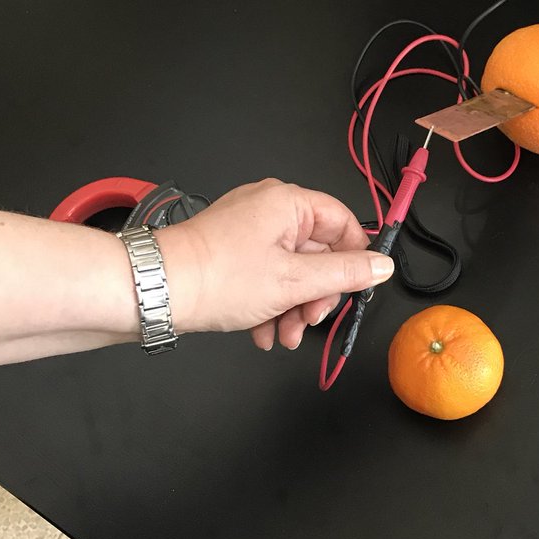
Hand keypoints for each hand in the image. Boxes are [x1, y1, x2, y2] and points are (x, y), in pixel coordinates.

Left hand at [156, 180, 392, 351]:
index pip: (343, 223)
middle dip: (316, 295)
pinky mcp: (232, 252)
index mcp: (289, 203)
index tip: (357, 290)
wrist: (157, 291)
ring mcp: (249, 230)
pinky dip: (270, 305)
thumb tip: (381, 267)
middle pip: (318, 252)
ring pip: (292, 270)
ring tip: (285, 335)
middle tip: (309, 320)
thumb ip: (345, 274)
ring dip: (294, 308)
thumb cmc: (218, 278)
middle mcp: (269, 209)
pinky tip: (264, 333)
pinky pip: (267, 276)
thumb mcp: (295, 282)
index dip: (355, 259)